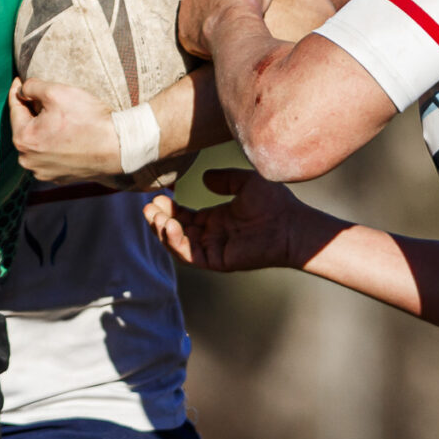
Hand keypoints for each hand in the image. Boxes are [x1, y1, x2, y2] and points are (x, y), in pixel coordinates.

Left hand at [8, 77, 123, 181]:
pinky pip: (50, 156)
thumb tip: (23, 89)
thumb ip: (32, 87)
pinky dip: (54, 145)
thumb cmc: (88, 119)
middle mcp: (28, 160)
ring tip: (58, 117)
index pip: (15, 108)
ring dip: (43, 129)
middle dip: (31, 112)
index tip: (19, 81)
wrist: (119, 147)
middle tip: (43, 97)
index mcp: (23, 139)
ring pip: (37, 143)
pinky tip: (67, 135)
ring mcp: (43, 172)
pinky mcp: (59, 177)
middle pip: (25, 128)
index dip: (17, 91)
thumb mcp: (57, 92)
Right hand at [145, 167, 332, 272]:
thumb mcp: (245, 182)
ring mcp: (213, 250)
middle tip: (147, 208)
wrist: (290, 224)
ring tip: (154, 216)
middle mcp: (212, 236)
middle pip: (175, 232)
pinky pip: (189, 255)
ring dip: (162, 232)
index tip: (157, 197)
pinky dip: (175, 242)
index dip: (169, 209)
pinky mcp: (217, 261)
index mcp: (216, 220)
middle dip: (158, 220)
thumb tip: (203, 178)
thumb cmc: (274, 203)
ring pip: (178, 245)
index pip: (184, 217)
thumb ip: (225, 179)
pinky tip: (169, 225)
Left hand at [175, 0, 277, 56]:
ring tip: (228, 28)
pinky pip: (194, 35)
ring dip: (211, 18)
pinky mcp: (185, 32)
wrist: (234, 24)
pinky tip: (220, 41)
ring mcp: (186, 9)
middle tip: (236, 12)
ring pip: (199, 13)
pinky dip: (205, 38)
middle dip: (220, 0)